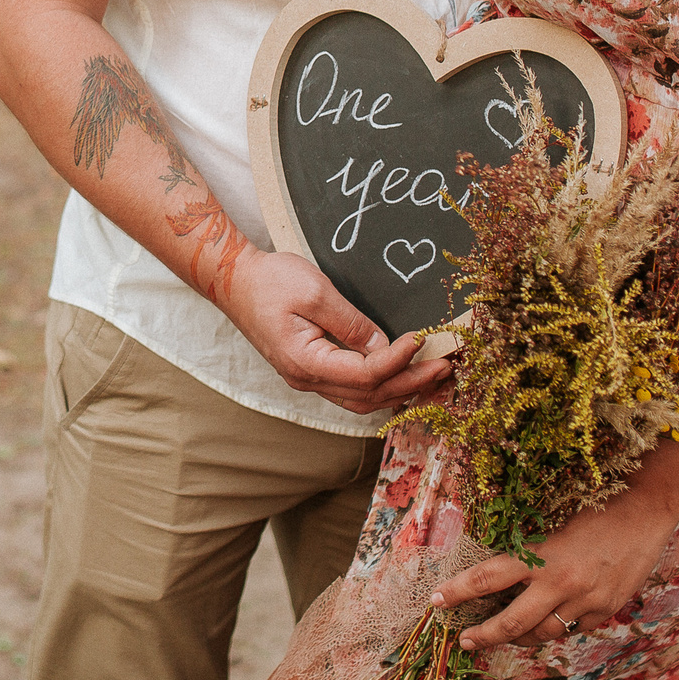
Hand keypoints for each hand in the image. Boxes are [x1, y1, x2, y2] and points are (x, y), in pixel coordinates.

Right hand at [225, 250, 452, 413]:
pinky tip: (401, 375)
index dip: (398, 360)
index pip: (364, 374)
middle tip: (445, 367)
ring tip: (432, 376)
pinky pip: (351, 389)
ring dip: (399, 390)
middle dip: (411, 383)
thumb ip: (351, 321)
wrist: (232, 280)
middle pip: (368, 396)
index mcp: (304, 361)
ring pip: (361, 399)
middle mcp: (306, 379)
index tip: (422, 339)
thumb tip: (384, 345)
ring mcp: (307, 378)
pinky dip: (380, 386)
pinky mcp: (310, 370)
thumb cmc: (269, 280)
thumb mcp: (315, 291)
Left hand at [433, 480, 678, 650]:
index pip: (486, 579)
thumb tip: (498, 575)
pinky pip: (573, 629)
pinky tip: (548, 620)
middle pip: (511, 623)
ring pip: (542, 633)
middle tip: (464, 640)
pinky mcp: (607, 610)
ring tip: (505, 633)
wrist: (645, 510)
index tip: (436, 600)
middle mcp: (561, 584)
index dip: (457, 592)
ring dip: (520, 636)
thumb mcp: (552, 525)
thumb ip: (529, 553)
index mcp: (541, 556)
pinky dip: (556, 626)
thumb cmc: (594, 507)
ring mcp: (586, 602)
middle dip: (483, 635)